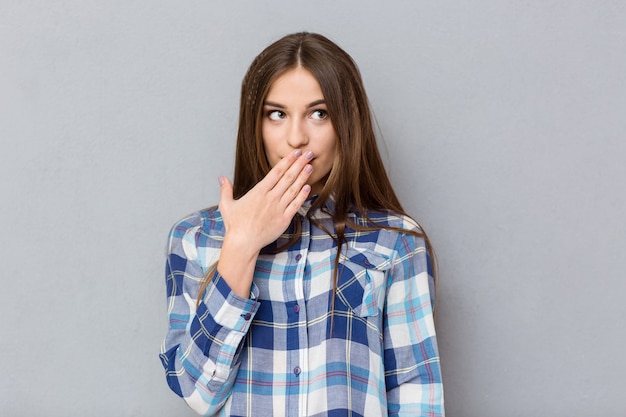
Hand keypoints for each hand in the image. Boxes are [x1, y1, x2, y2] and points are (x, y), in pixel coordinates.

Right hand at [215, 149, 313, 296]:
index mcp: (258, 192)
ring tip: (310, 166)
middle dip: (299, 164)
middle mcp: (270, 198)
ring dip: (303, 177)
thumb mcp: (227, 205)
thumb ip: (226, 189)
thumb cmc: (235, 225)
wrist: (243, 243)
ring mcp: (278, 209)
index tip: (295, 153)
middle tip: (309, 153)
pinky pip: (295, 205)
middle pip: (288, 177)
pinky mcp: (284, 220)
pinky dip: (302, 195)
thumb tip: (221, 178)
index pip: (276, 172)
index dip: (287, 161)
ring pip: (294, 189)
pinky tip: (308, 187)